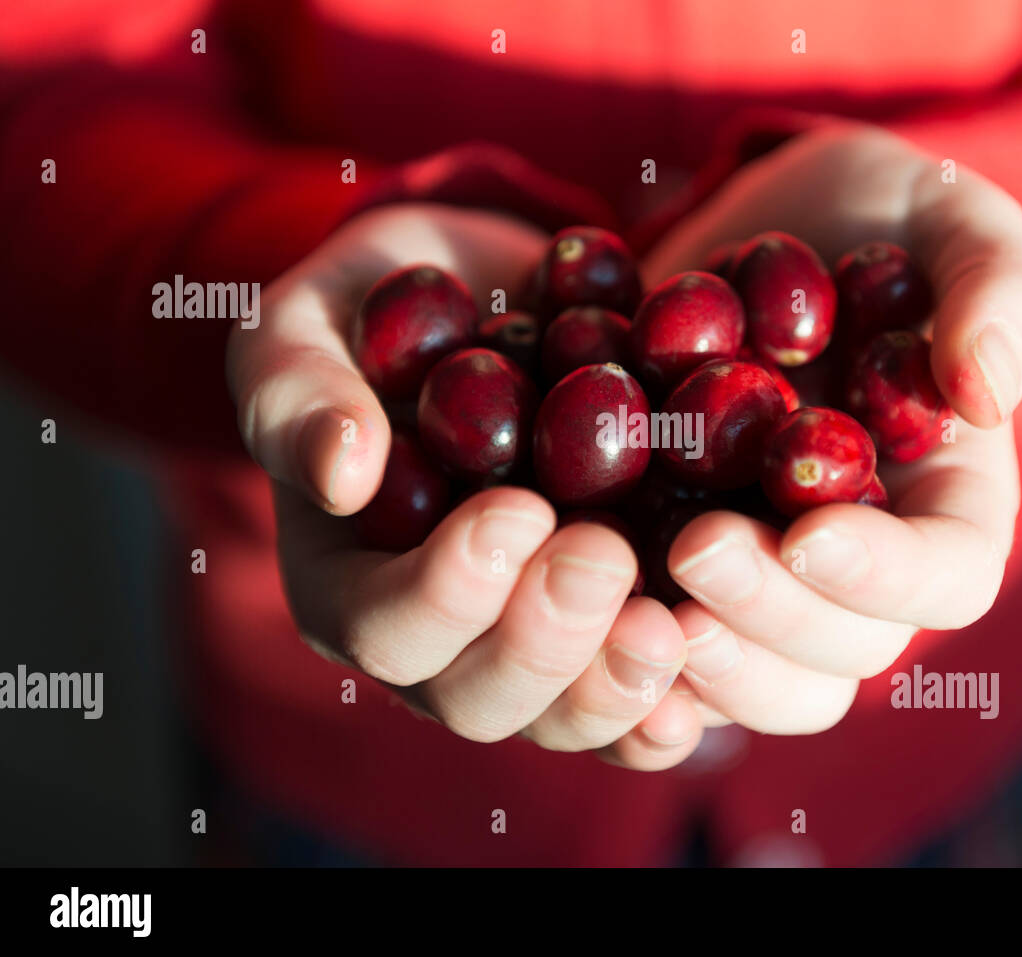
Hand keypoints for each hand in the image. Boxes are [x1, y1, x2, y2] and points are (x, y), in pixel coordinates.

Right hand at [226, 204, 703, 769]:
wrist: (495, 305)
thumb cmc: (380, 311)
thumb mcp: (311, 323)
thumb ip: (297, 391)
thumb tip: (339, 474)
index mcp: (347, 583)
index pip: (381, 627)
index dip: (449, 591)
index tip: (519, 511)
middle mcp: (436, 643)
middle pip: (476, 698)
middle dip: (543, 641)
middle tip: (603, 554)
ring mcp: (526, 646)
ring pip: (562, 718)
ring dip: (616, 685)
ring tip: (670, 626)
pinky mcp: (604, 631)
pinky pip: (634, 703)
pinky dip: (673, 699)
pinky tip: (712, 657)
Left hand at [643, 123, 1021, 734]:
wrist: (763, 226)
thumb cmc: (880, 217)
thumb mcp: (952, 217)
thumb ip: (997, 289)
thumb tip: (988, 392)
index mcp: (946, 498)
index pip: (948, 576)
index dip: (886, 577)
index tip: (811, 531)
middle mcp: (859, 560)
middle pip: (844, 651)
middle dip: (770, 618)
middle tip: (696, 549)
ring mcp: (766, 570)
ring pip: (754, 675)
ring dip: (700, 662)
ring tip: (632, 601)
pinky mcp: (678, 555)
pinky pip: (661, 640)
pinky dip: (620, 647)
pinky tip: (567, 602)